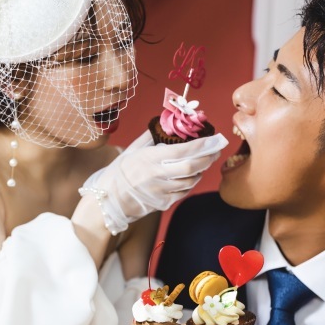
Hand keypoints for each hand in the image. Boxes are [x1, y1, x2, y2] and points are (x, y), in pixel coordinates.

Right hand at [79, 131, 227, 234]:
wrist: (108, 200)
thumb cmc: (119, 173)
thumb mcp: (131, 150)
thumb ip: (150, 136)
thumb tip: (166, 121)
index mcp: (149, 159)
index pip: (182, 151)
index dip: (201, 145)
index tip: (213, 139)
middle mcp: (157, 175)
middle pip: (191, 167)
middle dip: (208, 158)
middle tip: (215, 151)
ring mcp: (161, 191)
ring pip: (190, 181)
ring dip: (201, 171)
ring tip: (203, 163)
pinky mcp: (163, 203)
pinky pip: (183, 193)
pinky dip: (190, 184)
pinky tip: (191, 177)